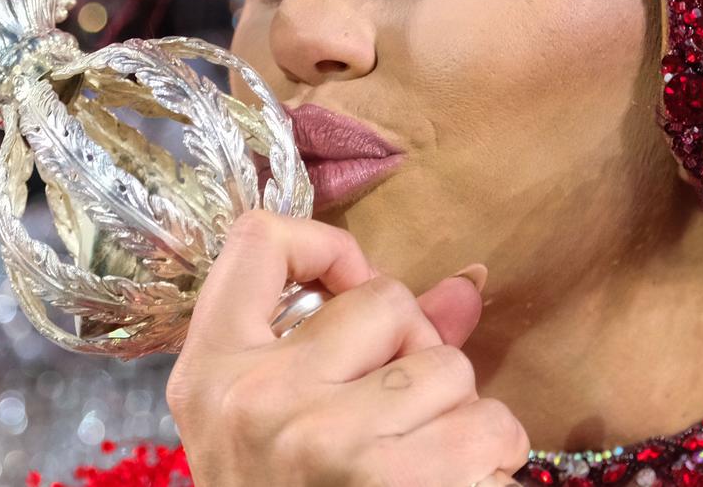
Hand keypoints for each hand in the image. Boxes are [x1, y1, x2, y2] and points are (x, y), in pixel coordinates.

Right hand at [166, 209, 529, 486]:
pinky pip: (489, 422)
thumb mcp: (287, 428)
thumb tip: (469, 282)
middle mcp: (255, 398)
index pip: (256, 240)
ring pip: (450, 365)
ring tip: (423, 463)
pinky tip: (453, 486)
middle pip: (383, 301)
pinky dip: (493, 456)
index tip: (349, 291)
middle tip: (395, 418)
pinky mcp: (391, 479)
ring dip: (459, 413)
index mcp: (209, 374)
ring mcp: (321, 440)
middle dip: (415, 351)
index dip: (326, 248)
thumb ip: (368, 345)